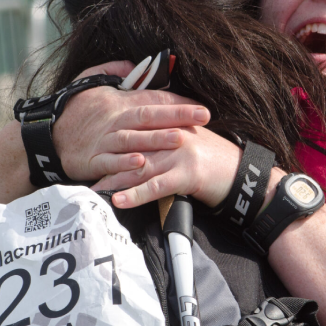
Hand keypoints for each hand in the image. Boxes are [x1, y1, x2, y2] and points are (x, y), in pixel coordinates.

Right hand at [51, 61, 211, 181]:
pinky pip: (110, 162)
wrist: (45, 137)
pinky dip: (124, 164)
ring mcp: (102, 141)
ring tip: (179, 139)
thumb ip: (114, 69)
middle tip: (203, 117)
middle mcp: (113, 119)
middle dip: (177, 116)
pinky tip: (141, 163)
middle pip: (148, 115)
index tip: (201, 106)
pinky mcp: (92, 161)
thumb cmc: (72, 110)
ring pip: (133, 139)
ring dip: (156, 139)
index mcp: (117, 100)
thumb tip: (137, 64)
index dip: (177, 102)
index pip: (152, 98)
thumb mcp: (89, 80)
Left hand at [93, 125, 253, 208]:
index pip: (136, 130)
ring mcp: (179, 154)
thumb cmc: (216, 161)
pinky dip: (135, 194)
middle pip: (132, 148)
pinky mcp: (186, 174)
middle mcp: (173, 135)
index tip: (89, 147)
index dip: (112, 140)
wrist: (244, 174)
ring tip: (92, 190)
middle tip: (81, 171)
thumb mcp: (190, 144)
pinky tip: (119, 201)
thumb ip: (167, 140)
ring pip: (139, 167)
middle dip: (105, 161)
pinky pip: (156, 186)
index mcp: (172, 124)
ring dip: (113, 180)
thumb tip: (144, 149)